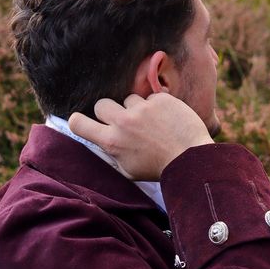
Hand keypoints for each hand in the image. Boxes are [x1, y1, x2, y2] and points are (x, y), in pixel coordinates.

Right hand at [69, 93, 213, 179]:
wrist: (192, 159)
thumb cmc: (159, 168)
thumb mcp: (128, 170)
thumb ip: (111, 155)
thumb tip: (99, 143)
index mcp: (112, 142)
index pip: (78, 123)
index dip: (77, 121)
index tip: (82, 122)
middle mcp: (123, 122)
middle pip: (101, 104)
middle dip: (109, 111)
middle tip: (123, 122)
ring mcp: (142, 108)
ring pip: (128, 99)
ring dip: (136, 109)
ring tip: (151, 125)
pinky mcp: (160, 99)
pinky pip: (150, 98)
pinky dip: (156, 107)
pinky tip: (166, 120)